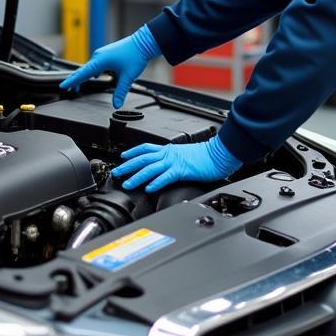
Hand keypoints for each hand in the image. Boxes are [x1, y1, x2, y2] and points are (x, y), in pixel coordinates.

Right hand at [59, 25, 160, 107]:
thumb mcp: (128, 77)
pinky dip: (91, 71)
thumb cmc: (136, 56)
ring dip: (84, 76)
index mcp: (100, 61)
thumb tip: (116, 104)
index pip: (83, 73)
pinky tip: (94, 77)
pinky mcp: (106, 54)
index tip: (63, 86)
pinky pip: (95, 64)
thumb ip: (121, 91)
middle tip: (68, 90)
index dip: (72, 81)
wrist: (144, 42)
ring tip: (77, 86)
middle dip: (75, 81)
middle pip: (83, 71)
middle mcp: (98, 56)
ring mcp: (102, 54)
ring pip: (89, 67)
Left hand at [111, 134, 241, 191]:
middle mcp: (169, 154)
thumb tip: (167, 167)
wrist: (219, 154)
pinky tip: (149, 188)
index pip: (146, 148)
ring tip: (127, 183)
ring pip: (151, 168)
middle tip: (116, 172)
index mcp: (169, 149)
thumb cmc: (206, 156)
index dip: (133, 152)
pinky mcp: (182, 170)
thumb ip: (174, 160)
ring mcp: (174, 162)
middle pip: (143, 158)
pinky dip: (156, 182)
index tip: (123, 156)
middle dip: (128, 165)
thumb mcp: (185, 154)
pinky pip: (166, 176)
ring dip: (137, 176)